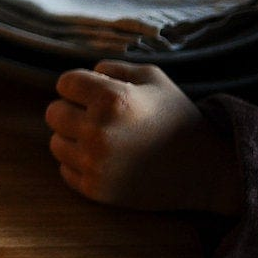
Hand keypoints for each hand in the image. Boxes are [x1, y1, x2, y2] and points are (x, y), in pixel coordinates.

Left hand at [45, 62, 241, 214]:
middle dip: (73, 110)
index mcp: (112, 100)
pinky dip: (80, 164)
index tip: (97, 93)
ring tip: (104, 139)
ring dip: (73, 138)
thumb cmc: (175, 117)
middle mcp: (99, 132)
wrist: (203, 169)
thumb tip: (84, 74)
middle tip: (98, 117)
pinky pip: (65, 169)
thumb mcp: (152, 77)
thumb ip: (111, 67)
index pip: (65, 83)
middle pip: (53, 113)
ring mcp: (95, 164)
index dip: (80, 86)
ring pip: (55, 142)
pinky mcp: (95, 190)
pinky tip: (106, 160)